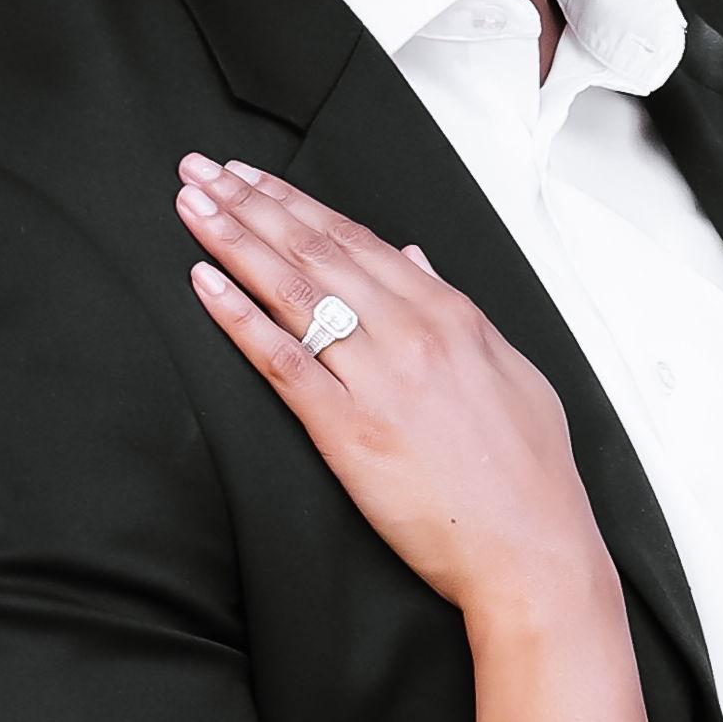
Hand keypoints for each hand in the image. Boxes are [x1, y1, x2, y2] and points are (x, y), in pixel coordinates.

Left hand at [176, 159, 608, 620]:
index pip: (356, 239)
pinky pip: (282, 362)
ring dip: (233, 240)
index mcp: (451, 315)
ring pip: (292, 291)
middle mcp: (410, 334)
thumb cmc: (528, 475)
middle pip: (313, 251)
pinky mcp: (348, 433)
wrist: (532, 551)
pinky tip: (204, 283)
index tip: (252, 177)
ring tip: (191, 205)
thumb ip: (457, 310)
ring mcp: (377, 380)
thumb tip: (413, 259)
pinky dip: (239, 317)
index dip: (296, 202)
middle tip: (200, 170)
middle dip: (250, 204)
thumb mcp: (511, 371)